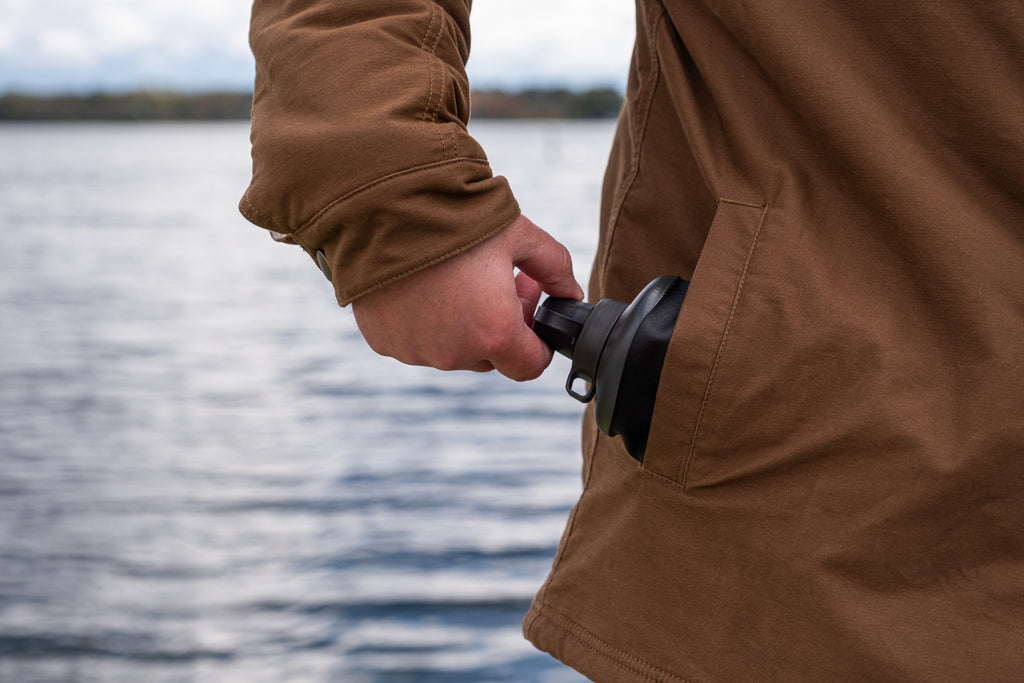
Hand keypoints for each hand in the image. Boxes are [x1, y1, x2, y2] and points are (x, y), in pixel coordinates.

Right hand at [351, 214, 583, 380]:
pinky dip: (423, 323)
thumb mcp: (518, 235)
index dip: (537, 342)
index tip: (529, 313)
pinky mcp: (385, 342)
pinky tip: (422, 286)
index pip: (530, 366)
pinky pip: (415, 341)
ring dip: (460, 326)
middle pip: (490, 357)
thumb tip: (571, 293)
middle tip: (495, 284)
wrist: (383, 209)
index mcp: (495, 332)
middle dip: (498, 327)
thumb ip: (555, 267)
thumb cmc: (455, 220)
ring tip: (456, 280)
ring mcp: (416, 351)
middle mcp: (455, 352)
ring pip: (451, 350)